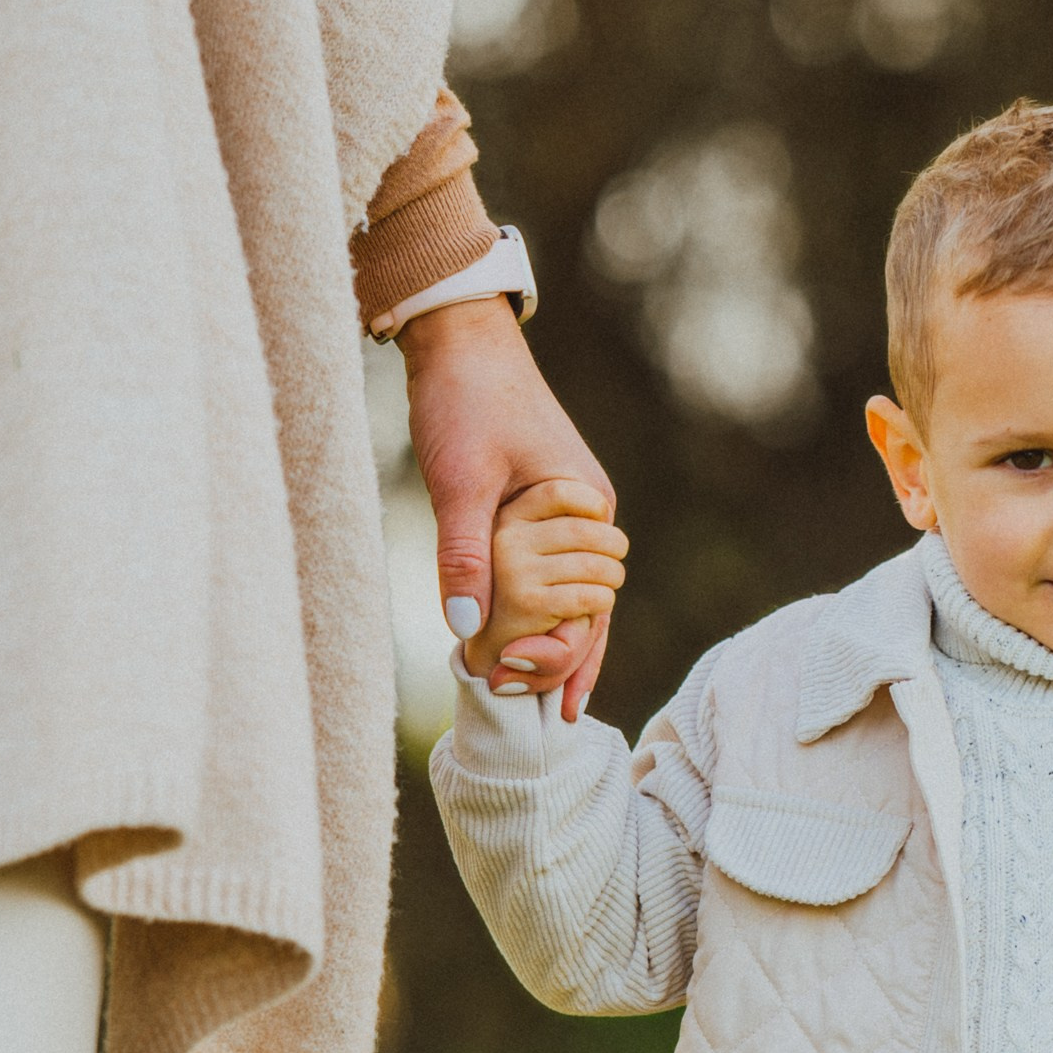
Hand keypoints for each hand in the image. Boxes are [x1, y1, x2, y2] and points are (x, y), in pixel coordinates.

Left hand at [402, 298, 617, 717]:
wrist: (460, 339)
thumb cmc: (465, 400)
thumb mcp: (460, 481)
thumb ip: (465, 555)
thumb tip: (467, 630)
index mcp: (588, 511)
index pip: (592, 606)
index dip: (566, 656)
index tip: (535, 694)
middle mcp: (590, 518)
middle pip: (588, 609)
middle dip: (563, 662)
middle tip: (531, 712)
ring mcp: (568, 515)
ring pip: (569, 595)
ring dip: (549, 642)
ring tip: (527, 696)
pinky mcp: (542, 509)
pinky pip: (548, 573)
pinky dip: (536, 610)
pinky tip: (515, 643)